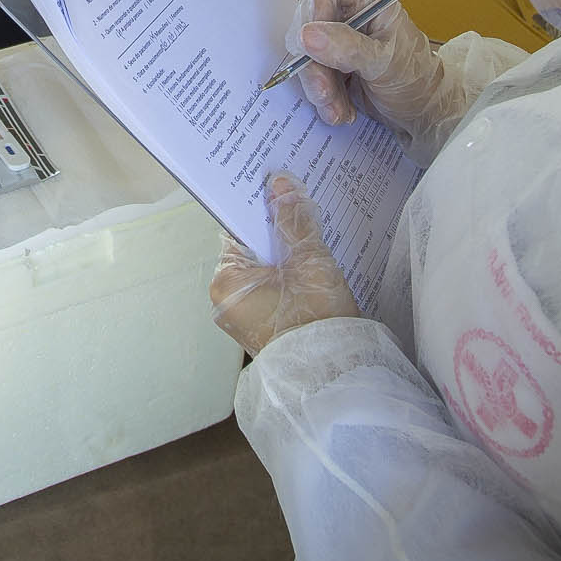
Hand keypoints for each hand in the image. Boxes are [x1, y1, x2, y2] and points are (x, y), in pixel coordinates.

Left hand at [210, 173, 358, 356]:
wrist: (334, 375)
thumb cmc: (316, 322)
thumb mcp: (309, 261)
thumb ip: (294, 221)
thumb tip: (281, 185)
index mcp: (226, 283)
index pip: (239, 230)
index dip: (261, 208)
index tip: (279, 190)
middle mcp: (227, 300)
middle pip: (253, 249)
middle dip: (278, 231)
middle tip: (303, 208)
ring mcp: (244, 316)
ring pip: (266, 268)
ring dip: (287, 253)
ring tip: (312, 236)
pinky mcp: (264, 325)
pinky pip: (273, 287)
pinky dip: (290, 275)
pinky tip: (311, 265)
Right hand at [286, 0, 450, 130]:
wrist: (423, 110)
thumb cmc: (416, 79)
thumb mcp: (386, 63)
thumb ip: (348, 48)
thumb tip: (308, 36)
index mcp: (368, 0)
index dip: (313, 6)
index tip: (311, 41)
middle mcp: (349, 14)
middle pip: (308, 22)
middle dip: (313, 62)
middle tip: (325, 89)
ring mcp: (337, 39)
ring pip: (305, 53)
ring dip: (317, 86)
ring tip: (338, 107)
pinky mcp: (330, 63)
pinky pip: (310, 74)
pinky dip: (321, 96)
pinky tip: (339, 109)